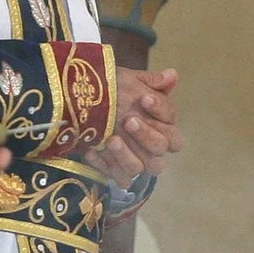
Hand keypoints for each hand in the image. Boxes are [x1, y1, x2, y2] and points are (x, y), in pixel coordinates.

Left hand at [86, 66, 180, 187]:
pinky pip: (119, 178)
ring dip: (126, 155)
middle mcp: (152, 146)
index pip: (172, 121)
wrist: (81, 101)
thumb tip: (172, 74)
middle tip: (128, 121)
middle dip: (146, 135)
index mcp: (162, 125)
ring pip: (141, 167)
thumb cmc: (111, 90)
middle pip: (161, 148)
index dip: (160, 112)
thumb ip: (151, 82)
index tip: (144, 98)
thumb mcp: (128, 81)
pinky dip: (105, 166)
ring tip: (111, 140)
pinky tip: (92, 152)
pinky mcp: (117, 171)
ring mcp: (135, 160)